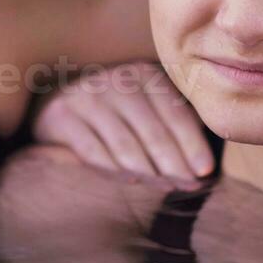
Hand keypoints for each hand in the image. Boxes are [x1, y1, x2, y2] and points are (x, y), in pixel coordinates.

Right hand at [32, 62, 213, 182]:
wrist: (56, 100)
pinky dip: (114, 170)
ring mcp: (86, 97)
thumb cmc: (115, 110)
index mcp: (142, 74)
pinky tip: (130, 181)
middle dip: (174, 163)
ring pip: (125, 144)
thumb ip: (173, 123)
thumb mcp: (145, 105)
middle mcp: (115, 80)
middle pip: (152, 130)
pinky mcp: (61, 117)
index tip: (205, 171)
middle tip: (188, 186)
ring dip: (148, 172)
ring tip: (164, 188)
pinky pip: (93, 152)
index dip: (192, 143)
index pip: (174, 112)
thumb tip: (205, 164)